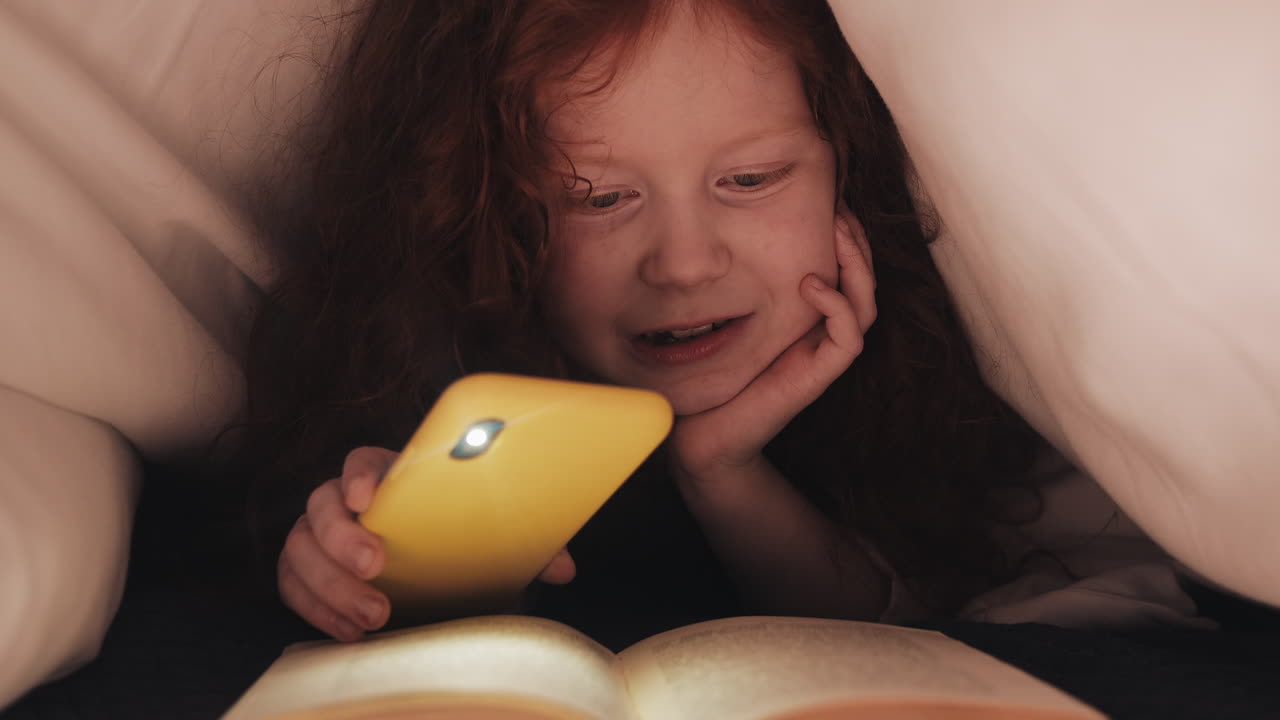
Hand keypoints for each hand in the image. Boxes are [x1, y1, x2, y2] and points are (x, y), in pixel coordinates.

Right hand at [278, 446, 575, 640]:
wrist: (433, 564)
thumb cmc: (455, 538)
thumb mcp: (489, 536)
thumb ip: (524, 544)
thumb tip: (564, 568)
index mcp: (390, 474)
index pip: (361, 459)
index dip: (359, 475)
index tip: (369, 497)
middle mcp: (345, 500)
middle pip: (320, 505)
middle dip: (343, 539)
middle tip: (379, 569)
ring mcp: (318, 535)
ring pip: (298, 548)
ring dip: (330, 585)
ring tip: (374, 617)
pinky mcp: (305, 571)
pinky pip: (290, 586)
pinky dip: (315, 609)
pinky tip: (348, 631)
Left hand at [668, 208, 875, 488]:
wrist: (700, 433)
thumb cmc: (708, 373)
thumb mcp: (720, 315)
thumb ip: (731, 282)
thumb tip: (719, 231)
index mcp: (805, 318)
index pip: (843, 271)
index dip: (845, 237)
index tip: (829, 201)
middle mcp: (819, 334)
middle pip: (864, 281)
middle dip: (857, 242)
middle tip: (840, 208)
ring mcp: (821, 356)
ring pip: (865, 304)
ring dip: (857, 265)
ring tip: (837, 232)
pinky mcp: (817, 376)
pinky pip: (848, 337)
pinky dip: (837, 305)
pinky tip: (811, 283)